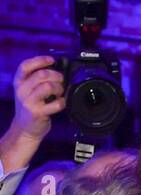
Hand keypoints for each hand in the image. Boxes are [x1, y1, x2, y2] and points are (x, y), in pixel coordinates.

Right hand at [0, 57, 65, 173]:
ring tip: (60, 92)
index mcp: (18, 82)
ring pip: (47, 87)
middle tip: (61, 80)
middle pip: (40, 75)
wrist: (25, 128)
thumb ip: (36, 80)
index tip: (51, 60)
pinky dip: (62, 102)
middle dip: (55, 75)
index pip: (25, 66)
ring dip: (59, 88)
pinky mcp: (38, 113)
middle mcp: (22, 90)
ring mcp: (29, 102)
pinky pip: (55, 104)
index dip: (39, 60)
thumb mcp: (27, 91)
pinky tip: (61, 102)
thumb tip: (54, 70)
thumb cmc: (30, 107)